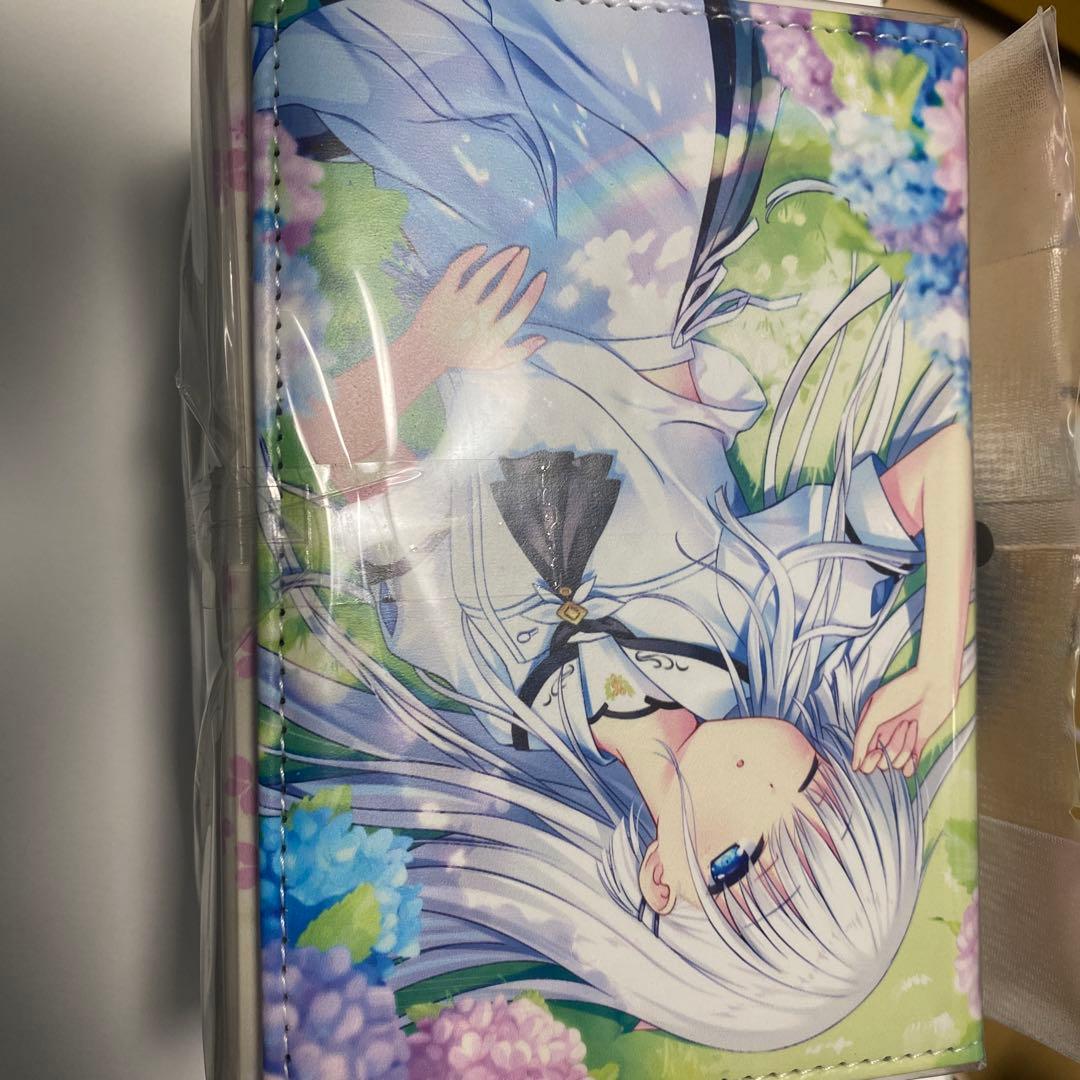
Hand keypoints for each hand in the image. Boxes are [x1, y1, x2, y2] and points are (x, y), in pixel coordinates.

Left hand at [404, 244, 546, 373]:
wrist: (426, 353)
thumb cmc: (464, 356)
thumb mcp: (493, 362)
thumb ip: (519, 352)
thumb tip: (543, 339)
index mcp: (493, 336)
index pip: (520, 311)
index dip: (533, 292)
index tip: (541, 276)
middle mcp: (478, 319)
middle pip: (504, 288)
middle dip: (518, 267)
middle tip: (527, 252)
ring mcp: (459, 305)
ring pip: (484, 275)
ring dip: (501, 259)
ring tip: (513, 249)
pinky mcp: (442, 294)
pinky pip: (458, 269)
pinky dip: (470, 256)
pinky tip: (483, 248)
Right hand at [851, 665, 957, 775]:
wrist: (933, 684)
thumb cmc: (900, 693)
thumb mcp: (874, 712)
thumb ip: (862, 739)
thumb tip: (854, 766)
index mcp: (869, 729)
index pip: (862, 758)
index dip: (867, 760)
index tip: (876, 752)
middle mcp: (883, 737)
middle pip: (878, 764)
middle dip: (885, 756)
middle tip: (888, 746)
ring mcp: (901, 742)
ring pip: (896, 762)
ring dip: (904, 746)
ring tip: (911, 724)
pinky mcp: (918, 745)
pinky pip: (909, 768)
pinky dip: (910, 765)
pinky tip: (914, 754)